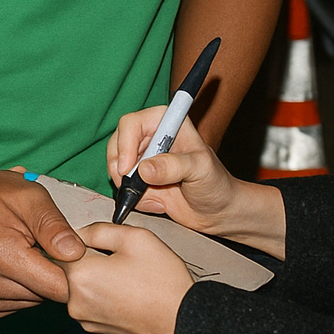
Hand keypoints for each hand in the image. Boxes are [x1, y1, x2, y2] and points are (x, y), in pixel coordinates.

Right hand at [0, 168, 83, 315]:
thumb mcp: (28, 195)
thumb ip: (53, 225)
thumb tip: (77, 254)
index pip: (56, 285)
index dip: (75, 269)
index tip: (76, 250)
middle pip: (48, 295)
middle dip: (57, 272)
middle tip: (50, 243)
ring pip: (37, 301)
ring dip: (42, 279)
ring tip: (31, 249)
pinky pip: (22, 303)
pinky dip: (28, 286)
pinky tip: (19, 263)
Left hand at [64, 222, 192, 333]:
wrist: (181, 321)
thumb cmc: (162, 280)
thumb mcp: (135, 237)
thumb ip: (99, 229)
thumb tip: (79, 232)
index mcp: (81, 276)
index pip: (62, 247)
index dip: (83, 238)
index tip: (103, 240)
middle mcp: (75, 302)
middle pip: (71, 267)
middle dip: (89, 257)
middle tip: (120, 257)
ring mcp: (84, 319)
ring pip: (81, 284)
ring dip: (96, 276)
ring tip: (126, 275)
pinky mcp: (95, 329)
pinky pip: (90, 301)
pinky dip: (102, 293)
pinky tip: (126, 290)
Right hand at [108, 111, 238, 233]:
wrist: (217, 211)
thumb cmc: (216, 183)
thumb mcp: (200, 170)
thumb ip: (174, 166)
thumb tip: (144, 169)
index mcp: (167, 122)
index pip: (133, 123)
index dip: (125, 143)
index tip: (127, 168)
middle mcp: (152, 136)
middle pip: (117, 144)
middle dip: (121, 168)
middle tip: (133, 188)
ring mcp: (143, 158)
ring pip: (116, 167)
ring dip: (129, 187)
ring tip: (156, 199)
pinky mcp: (140, 178)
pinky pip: (123, 187)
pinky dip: (134, 199)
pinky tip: (157, 203)